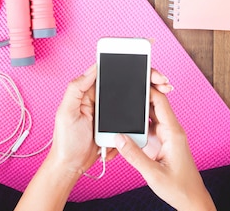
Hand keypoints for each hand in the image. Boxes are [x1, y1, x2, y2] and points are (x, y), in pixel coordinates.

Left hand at [47, 66, 173, 176]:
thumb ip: (76, 88)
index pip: (111, 73)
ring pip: (133, 97)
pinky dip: (145, 109)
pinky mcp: (117, 125)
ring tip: (164, 89)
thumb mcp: (66, 111)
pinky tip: (156, 106)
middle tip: (162, 80)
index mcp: (89, 92)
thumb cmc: (65, 141)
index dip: (128, 65)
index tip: (144, 64)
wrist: (72, 165)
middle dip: (146, 78)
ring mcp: (111, 112)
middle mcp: (101, 99)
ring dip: (149, 92)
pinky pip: (133, 114)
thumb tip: (92, 68)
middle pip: (127, 83)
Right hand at [115, 88, 215, 210]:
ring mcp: (164, 137)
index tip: (133, 78)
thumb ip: (134, 155)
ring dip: (134, 114)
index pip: (160, 101)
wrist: (191, 201)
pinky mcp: (160, 144)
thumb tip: (117, 138)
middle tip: (120, 90)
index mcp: (172, 132)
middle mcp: (169, 131)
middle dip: (137, 97)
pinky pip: (146, 130)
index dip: (148, 88)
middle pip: (152, 106)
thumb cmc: (179, 188)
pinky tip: (122, 128)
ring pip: (147, 118)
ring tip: (117, 107)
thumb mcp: (153, 173)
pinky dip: (135, 128)